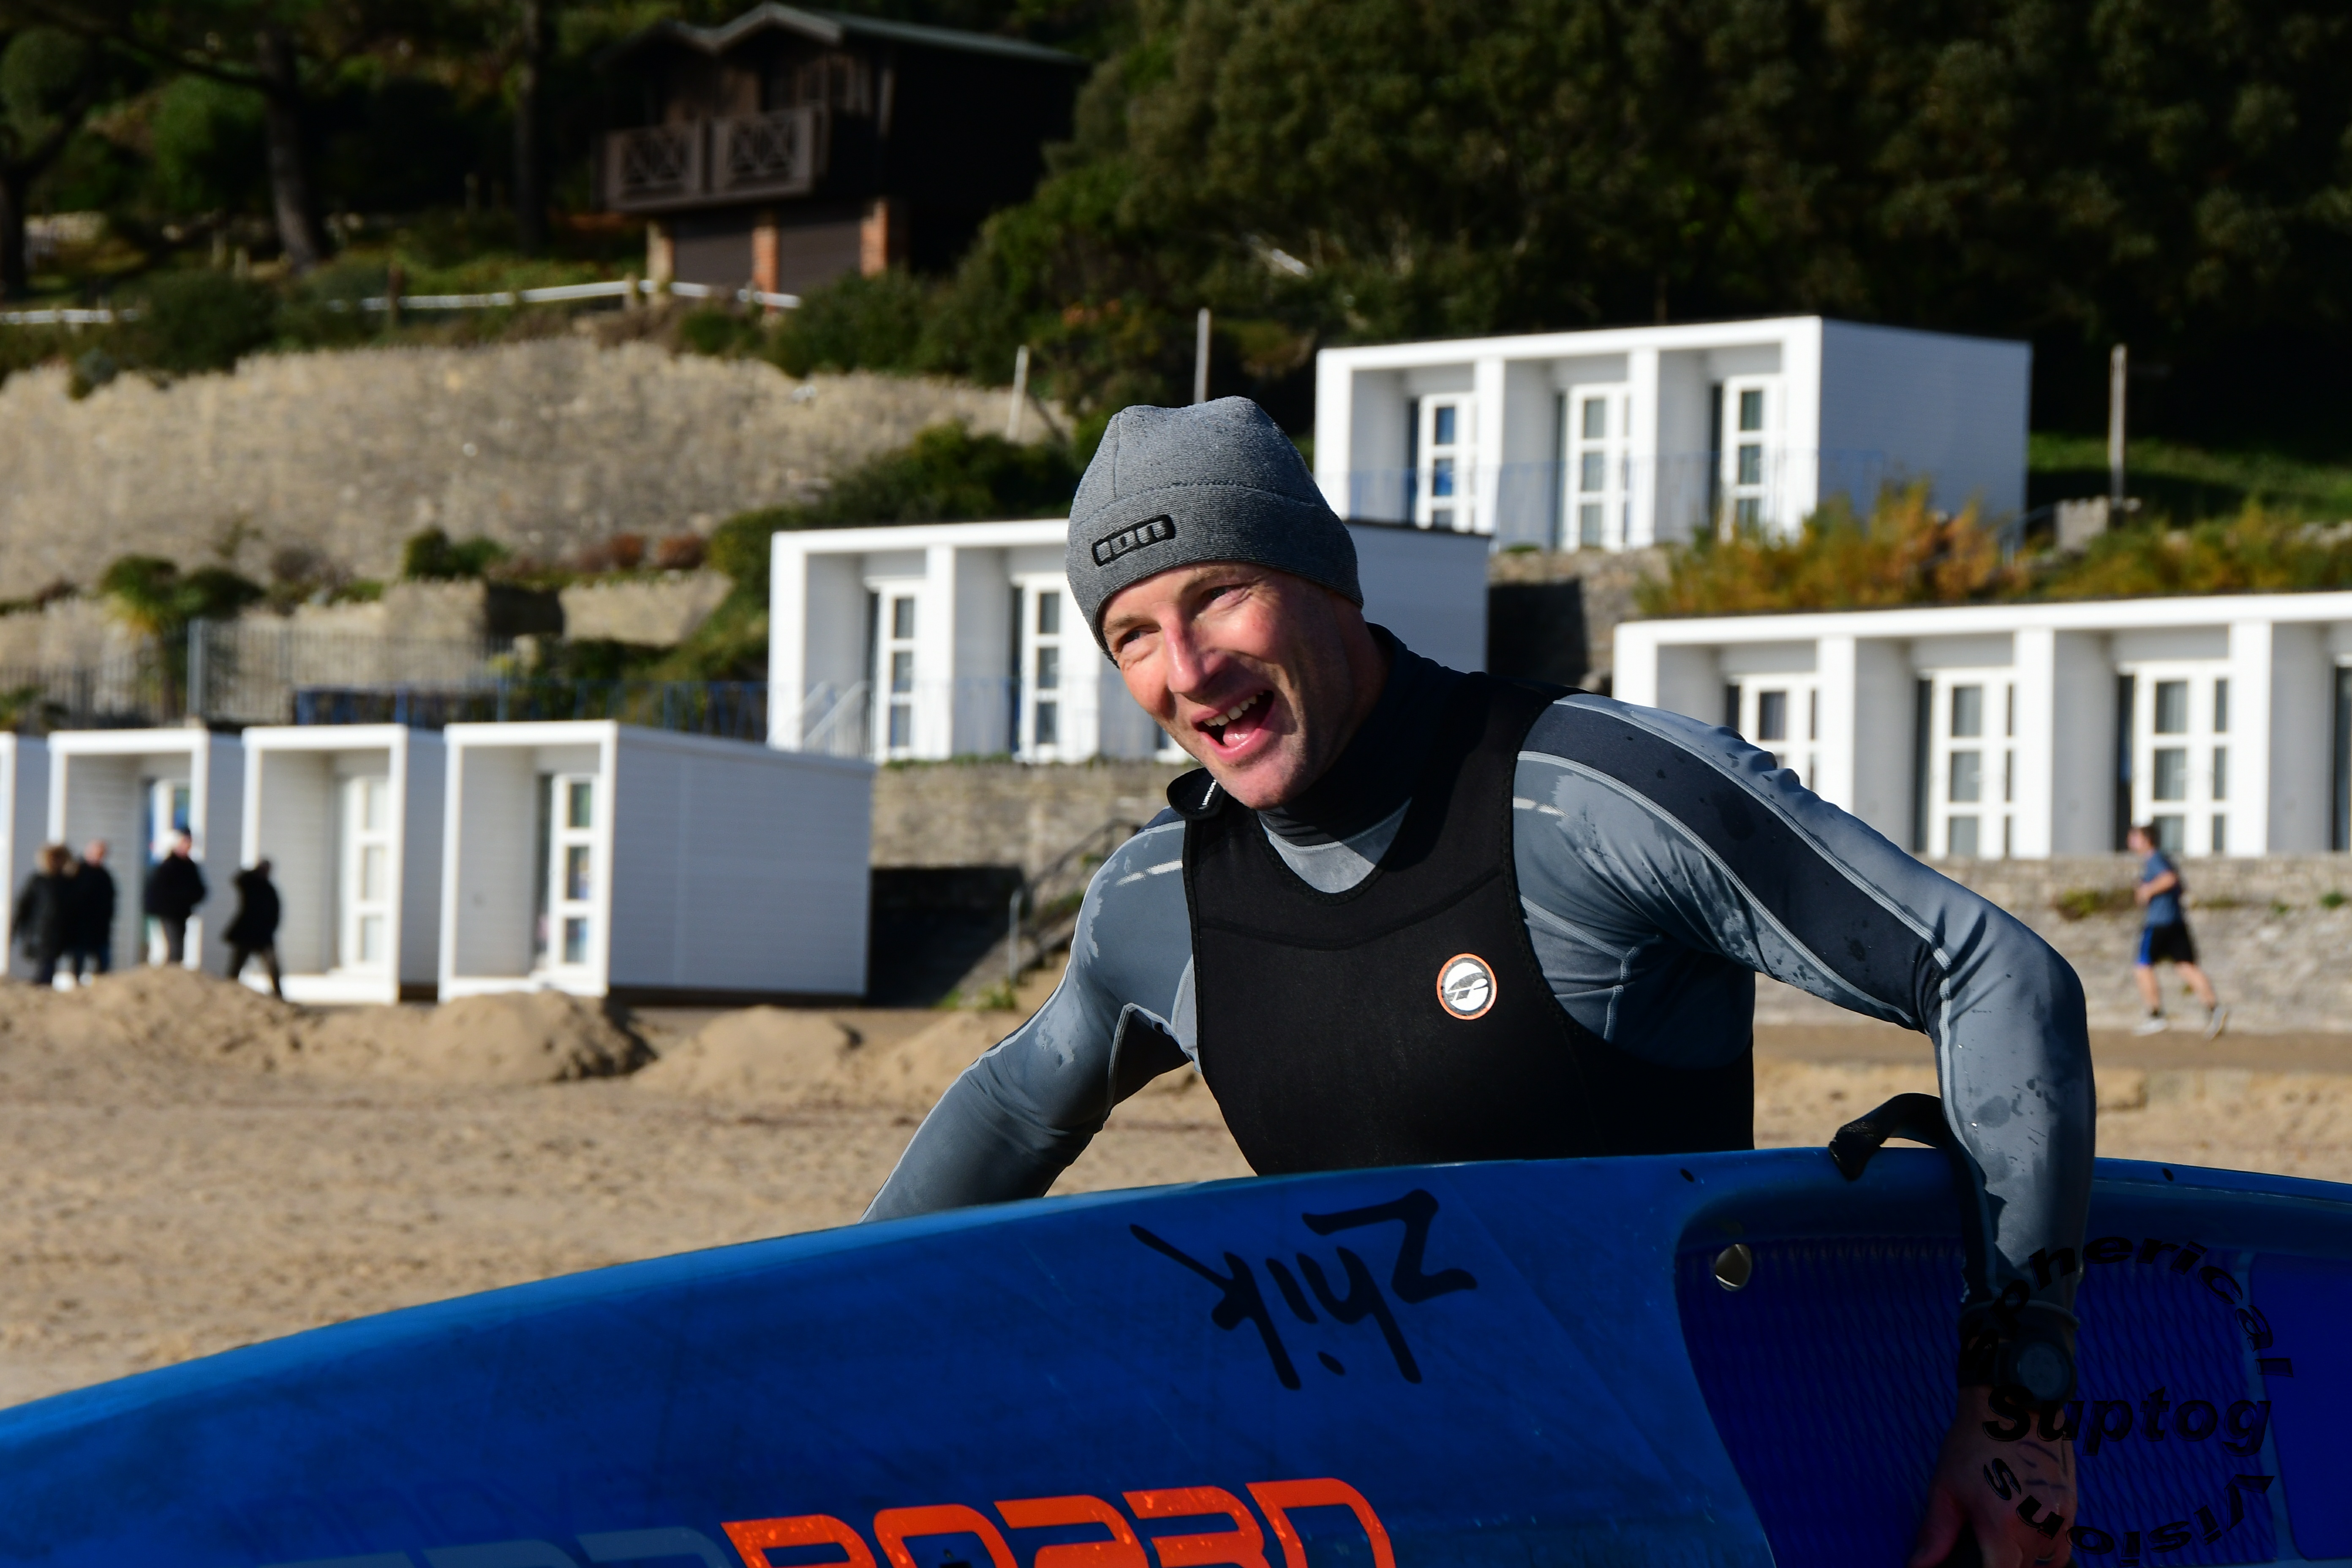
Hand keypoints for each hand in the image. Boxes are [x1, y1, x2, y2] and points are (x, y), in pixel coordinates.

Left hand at [1908, 1388, 2075, 1567]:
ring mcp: (2059, 1518)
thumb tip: (1917, 1565)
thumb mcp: (1945, 1488)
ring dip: (2024, 1557)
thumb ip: (1936, 1534)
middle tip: (1984, 1540)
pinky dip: (2046, 1548)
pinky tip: (2026, 1532)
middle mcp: (2035, 1528)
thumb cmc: (1973, 1443)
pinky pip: (2062, 1545)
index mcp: (2001, 1526)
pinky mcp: (2072, 1507)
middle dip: (2001, 1560)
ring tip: (2003, 1535)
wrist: (2012, 1404)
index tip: (1977, 1563)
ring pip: (2045, 1561)